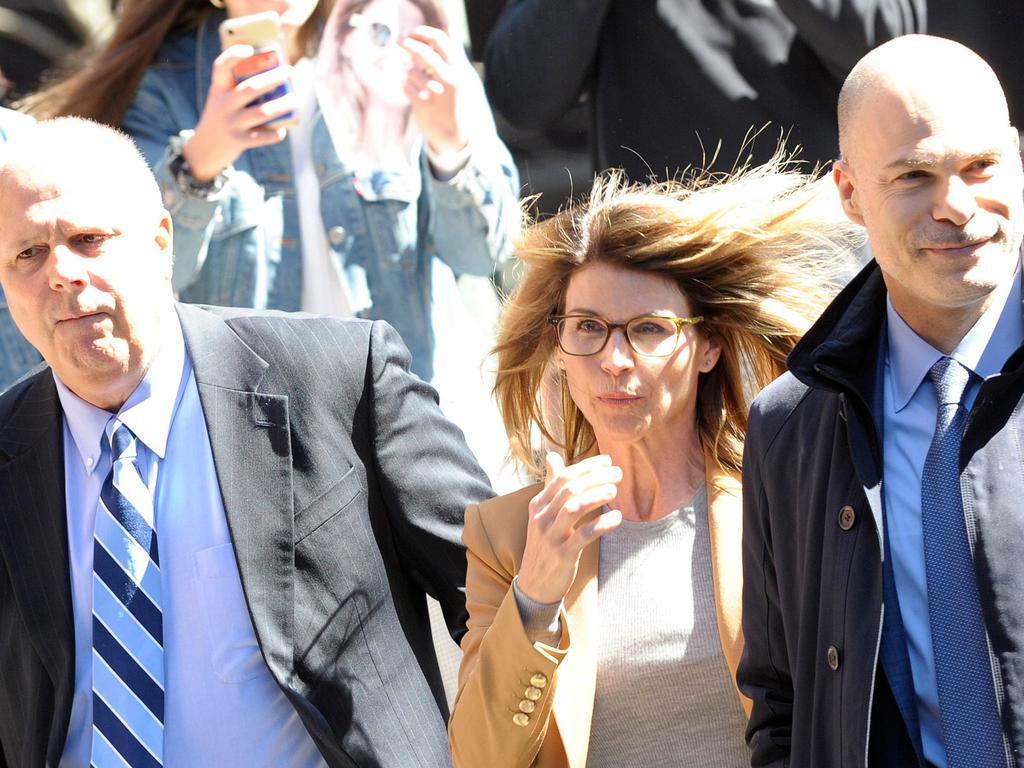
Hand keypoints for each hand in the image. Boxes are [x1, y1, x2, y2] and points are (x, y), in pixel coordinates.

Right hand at [184, 44, 296, 181]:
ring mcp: (232, 123)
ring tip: (297, 101)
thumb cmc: (222, 118)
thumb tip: (275, 77)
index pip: (221, 67)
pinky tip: (282, 130)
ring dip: (283, 105)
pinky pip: (263, 136)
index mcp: (218, 90)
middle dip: (274, 78)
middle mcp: (224, 104)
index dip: (233, 55)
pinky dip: (276, 133)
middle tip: (290, 72)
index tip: (249, 49)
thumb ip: (238, 88)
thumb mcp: (221, 100)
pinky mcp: (239, 141)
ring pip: (263, 112)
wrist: (204, 150)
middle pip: (252, 88)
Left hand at [399, 26, 469, 155]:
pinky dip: (407, 88)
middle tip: (399, 41)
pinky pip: (406, 88)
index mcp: (462, 70)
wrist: (460, 139)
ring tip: (419, 83)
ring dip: (410, 73)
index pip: (442, 41)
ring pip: (412, 71)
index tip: (413, 32)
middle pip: (425, 53)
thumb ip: (448, 60)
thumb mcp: (462, 80)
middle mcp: (451, 80)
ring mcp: (438, 94)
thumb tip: (430, 39)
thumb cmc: (459, 105)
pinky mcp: (424, 107)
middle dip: (409, 44)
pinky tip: (416, 95)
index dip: (425, 33)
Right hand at [516, 453, 622, 604]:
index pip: (563, 477)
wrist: (534, 584)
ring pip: (574, 508)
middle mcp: (542, 517)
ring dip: (597, 495)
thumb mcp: (543, 514)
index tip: (608, 461)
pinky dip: (602, 524)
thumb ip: (550, 486)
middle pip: (569, 488)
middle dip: (596, 477)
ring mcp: (551, 536)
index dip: (587, 466)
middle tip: (618, 473)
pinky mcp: (563, 555)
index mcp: (538, 504)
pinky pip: (584, 536)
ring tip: (615, 490)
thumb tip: (552, 456)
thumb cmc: (545, 544)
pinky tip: (617, 518)